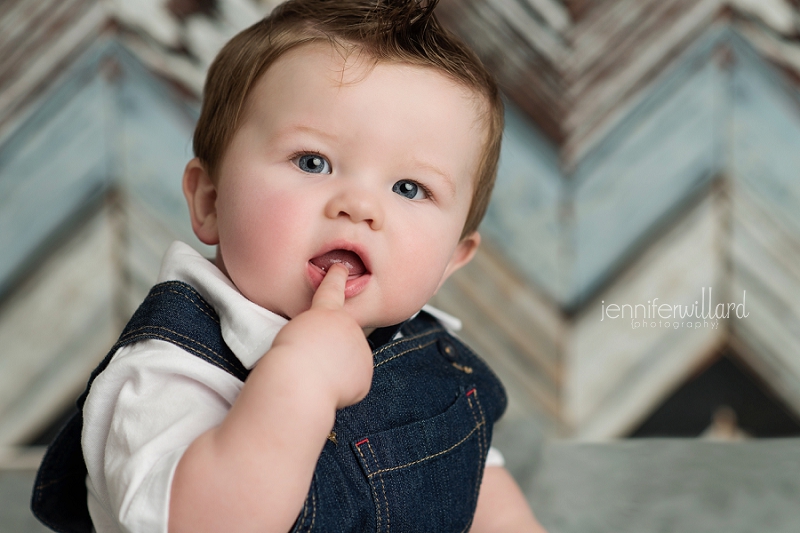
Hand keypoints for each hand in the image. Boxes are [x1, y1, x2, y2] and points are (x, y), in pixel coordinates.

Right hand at [271, 264, 373, 408]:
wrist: (300, 380)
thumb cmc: (287, 359)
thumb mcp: (293, 334)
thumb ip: (313, 333)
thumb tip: (329, 350)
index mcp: (326, 312)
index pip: (331, 289)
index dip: (335, 278)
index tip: (340, 268)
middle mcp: (349, 325)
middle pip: (342, 337)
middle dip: (331, 349)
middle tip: (311, 360)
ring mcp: (361, 348)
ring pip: (348, 361)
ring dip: (336, 369)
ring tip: (316, 374)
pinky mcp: (366, 372)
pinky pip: (354, 381)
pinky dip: (343, 388)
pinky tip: (327, 387)